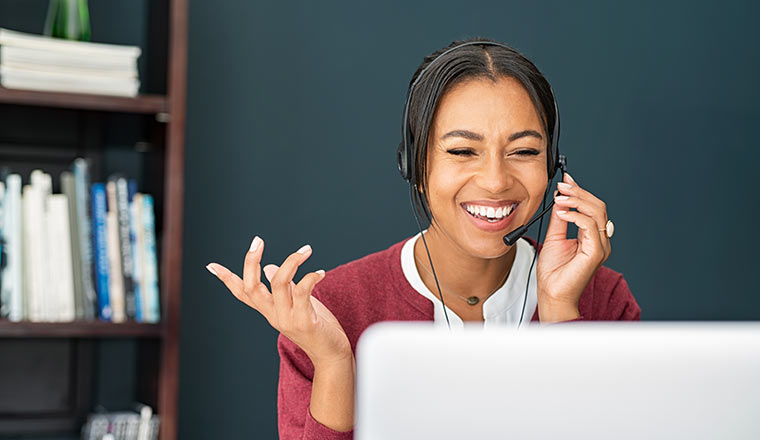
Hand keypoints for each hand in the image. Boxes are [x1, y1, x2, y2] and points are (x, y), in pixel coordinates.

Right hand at [206, 237, 351, 366]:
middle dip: (251, 261)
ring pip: (278, 283)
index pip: (242, 294)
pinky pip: (302, 292)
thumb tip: (269, 267)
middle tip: (258, 240)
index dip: (226, 279)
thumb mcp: (297, 304)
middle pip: (252, 287)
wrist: (332, 356)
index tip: (210, 265)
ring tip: (306, 250)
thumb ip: (283, 288)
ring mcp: (287, 319)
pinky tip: (320, 272)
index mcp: (269, 310)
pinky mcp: (305, 322)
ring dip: (292, 262)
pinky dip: (310, 277)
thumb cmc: (317, 327)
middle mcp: (273, 315)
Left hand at [536, 173, 610, 321]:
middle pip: (597, 206)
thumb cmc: (554, 272)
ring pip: (597, 212)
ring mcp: (600, 246)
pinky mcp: (596, 252)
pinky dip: (576, 216)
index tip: (565, 181)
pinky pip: (591, 226)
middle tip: (562, 186)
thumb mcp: (553, 237)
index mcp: (592, 236)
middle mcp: (600, 240)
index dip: (579, 191)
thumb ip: (559, 219)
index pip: (591, 207)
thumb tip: (560, 200)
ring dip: (577, 201)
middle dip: (579, 192)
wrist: (552, 294)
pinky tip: (562, 213)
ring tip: (560, 198)